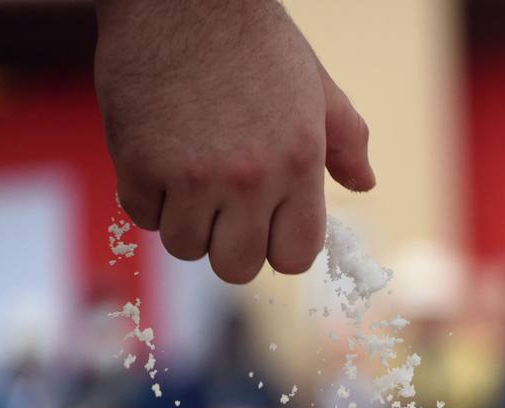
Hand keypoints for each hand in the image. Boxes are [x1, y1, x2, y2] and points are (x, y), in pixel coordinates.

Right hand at [93, 0, 374, 283]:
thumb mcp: (316, 89)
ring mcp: (192, 176)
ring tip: (190, 177)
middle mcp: (249, 180)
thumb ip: (346, 143)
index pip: (294, 257)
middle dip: (230, 245)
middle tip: (223, 207)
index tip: (266, 224)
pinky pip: (142, 217)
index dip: (278, 246)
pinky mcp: (139, 163)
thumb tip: (364, 184)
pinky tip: (158, 158)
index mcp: (298, 166)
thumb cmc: (256, 43)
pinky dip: (148, 198)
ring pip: (186, 248)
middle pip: (237, 267)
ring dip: (186, 222)